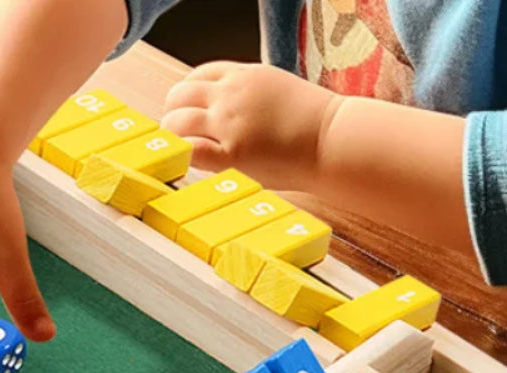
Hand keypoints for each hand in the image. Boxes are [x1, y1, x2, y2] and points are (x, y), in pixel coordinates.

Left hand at [161, 62, 340, 190]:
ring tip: (177, 154)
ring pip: (176, 122)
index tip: (187, 113)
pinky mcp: (232, 153)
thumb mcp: (275, 90)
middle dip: (172, 115)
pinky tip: (185, 165)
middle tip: (176, 136)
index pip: (197, 76)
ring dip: (172, 138)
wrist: (334, 139)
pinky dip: (180, 156)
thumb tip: (224, 111)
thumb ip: (246, 96)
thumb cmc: (311, 124)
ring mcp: (230, 122)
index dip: (186, 97)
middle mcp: (232, 94)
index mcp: (244, 74)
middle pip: (178, 96)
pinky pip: (189, 150)